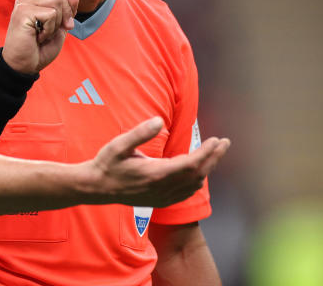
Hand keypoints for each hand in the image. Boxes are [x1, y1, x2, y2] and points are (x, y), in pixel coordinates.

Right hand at [1, 0, 78, 72]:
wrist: (23, 65)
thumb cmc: (39, 48)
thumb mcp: (60, 28)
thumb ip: (67, 10)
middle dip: (64, 12)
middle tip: (51, 29)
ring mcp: (24, 3)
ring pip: (58, 1)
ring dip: (58, 23)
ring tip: (42, 33)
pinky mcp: (23, 12)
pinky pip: (52, 14)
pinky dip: (51, 29)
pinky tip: (37, 35)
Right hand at [84, 117, 230, 206]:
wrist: (97, 187)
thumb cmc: (107, 163)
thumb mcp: (119, 144)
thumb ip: (140, 133)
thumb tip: (158, 120)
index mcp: (155, 173)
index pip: (191, 164)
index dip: (207, 153)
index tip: (216, 140)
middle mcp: (162, 188)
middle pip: (197, 174)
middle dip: (213, 158)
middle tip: (225, 143)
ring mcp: (162, 197)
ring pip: (193, 185)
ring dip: (206, 168)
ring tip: (213, 153)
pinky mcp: (160, 201)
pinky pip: (185, 193)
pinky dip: (196, 180)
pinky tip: (198, 171)